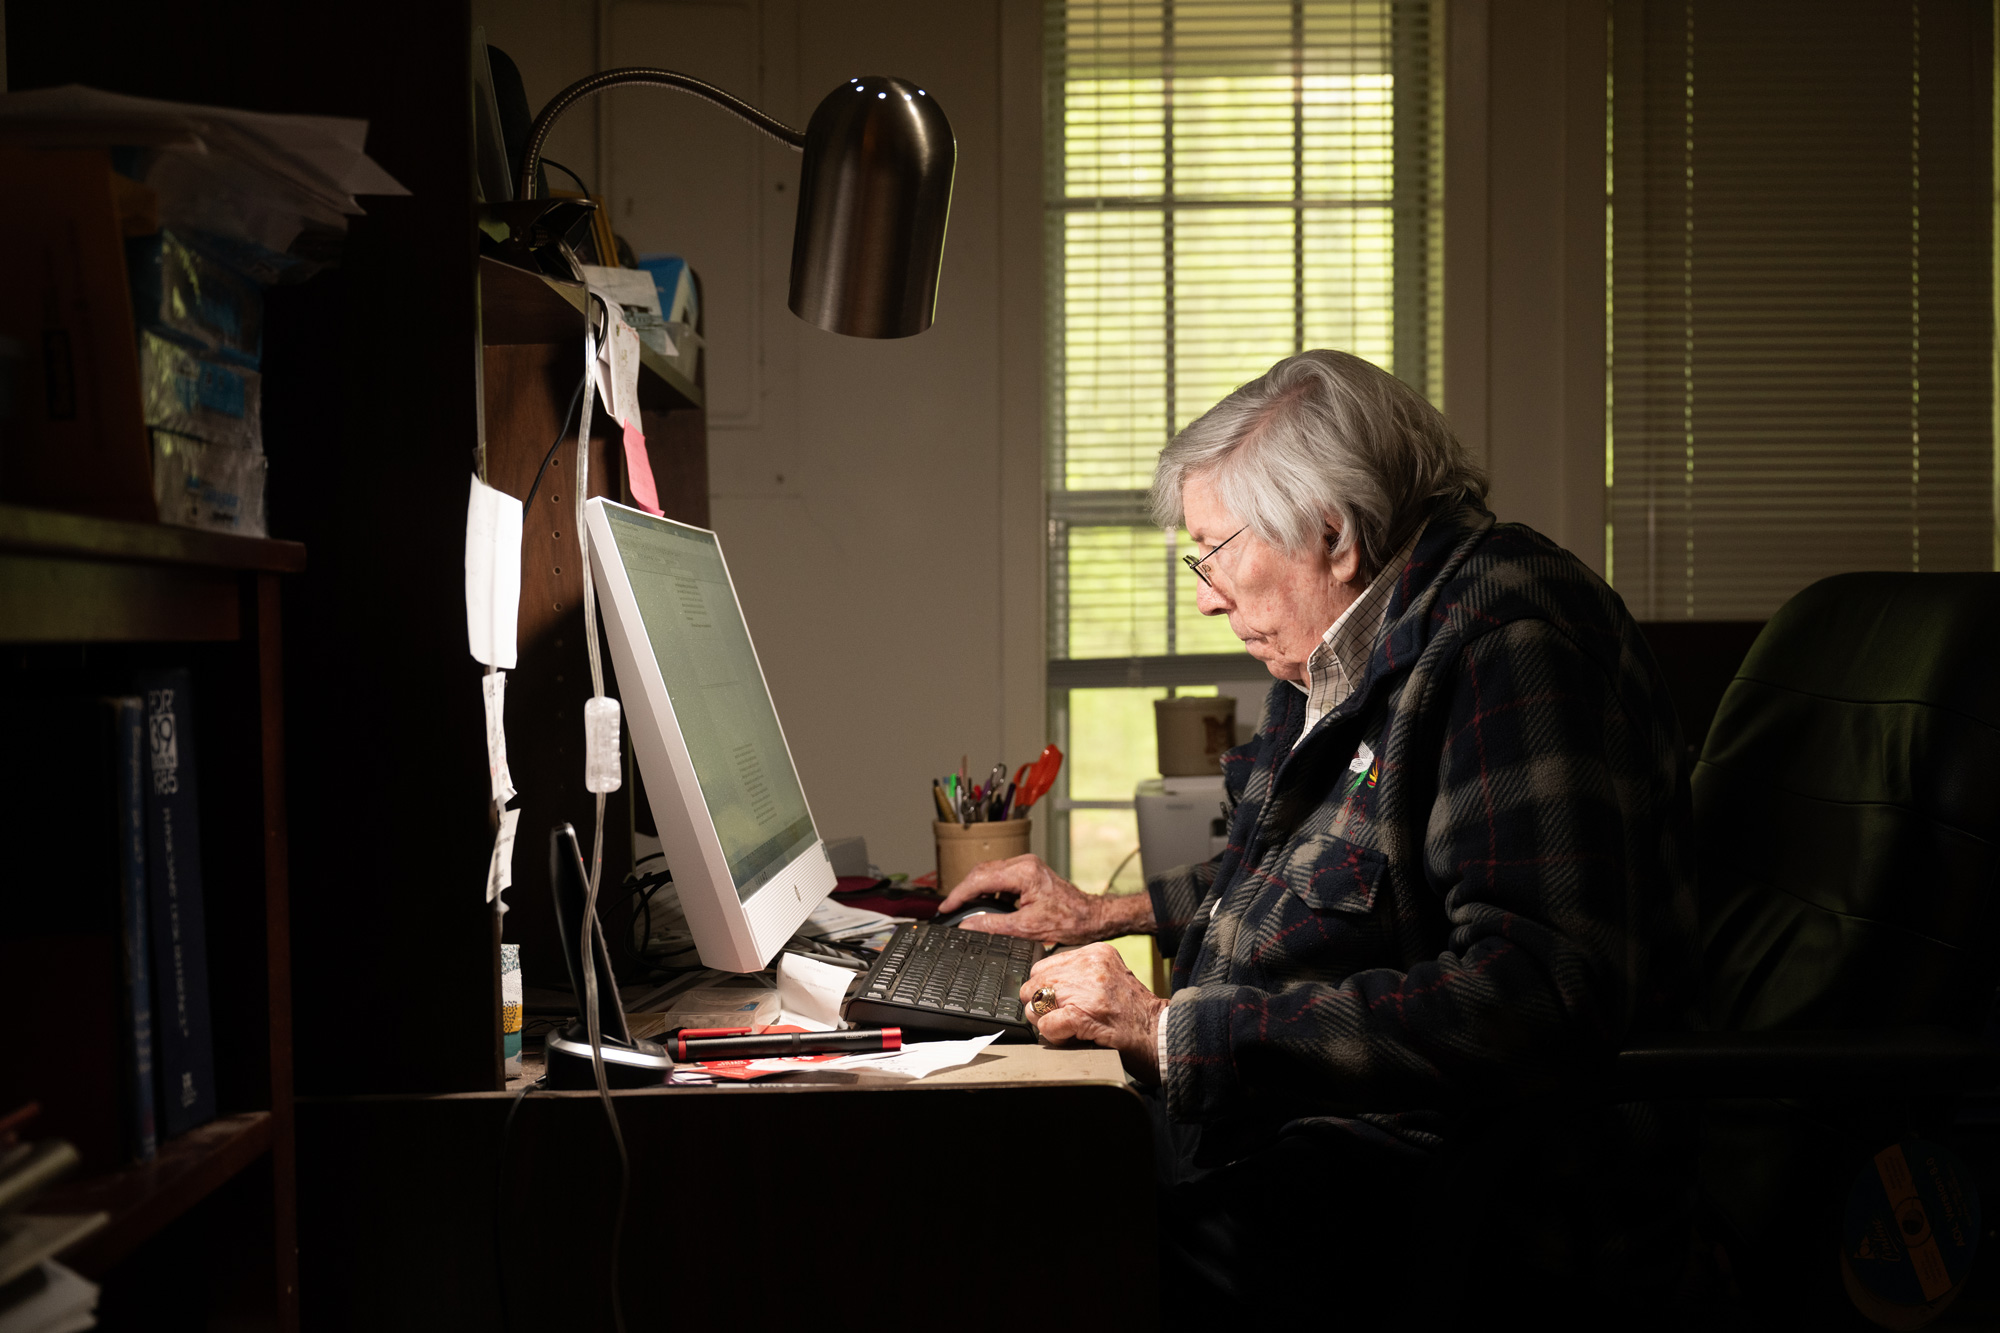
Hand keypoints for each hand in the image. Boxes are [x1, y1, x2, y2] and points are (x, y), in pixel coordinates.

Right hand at [935, 854, 1113, 944]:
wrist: (1092, 917)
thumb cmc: (1069, 920)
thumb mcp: (1027, 928)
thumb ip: (993, 925)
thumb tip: (968, 926)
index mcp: (1023, 873)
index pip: (980, 879)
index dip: (959, 894)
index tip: (947, 907)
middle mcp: (1024, 863)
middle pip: (981, 871)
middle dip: (964, 890)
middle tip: (951, 908)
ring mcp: (1027, 865)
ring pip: (990, 871)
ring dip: (976, 888)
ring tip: (965, 907)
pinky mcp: (1029, 871)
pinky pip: (1001, 875)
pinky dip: (988, 887)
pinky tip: (985, 902)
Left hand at [1022, 943, 1168, 1082]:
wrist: (1161, 1036)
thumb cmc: (1136, 1014)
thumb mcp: (1109, 978)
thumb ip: (1080, 975)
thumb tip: (1042, 987)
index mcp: (1096, 953)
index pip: (1044, 966)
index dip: (1044, 989)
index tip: (1056, 1004)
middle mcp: (1091, 966)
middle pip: (1036, 983)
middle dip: (1040, 1006)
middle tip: (1058, 1020)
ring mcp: (1088, 991)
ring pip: (1036, 1002)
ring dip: (1045, 1021)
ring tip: (1066, 1030)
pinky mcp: (1085, 1016)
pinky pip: (1047, 1024)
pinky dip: (1053, 1035)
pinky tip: (1069, 1038)